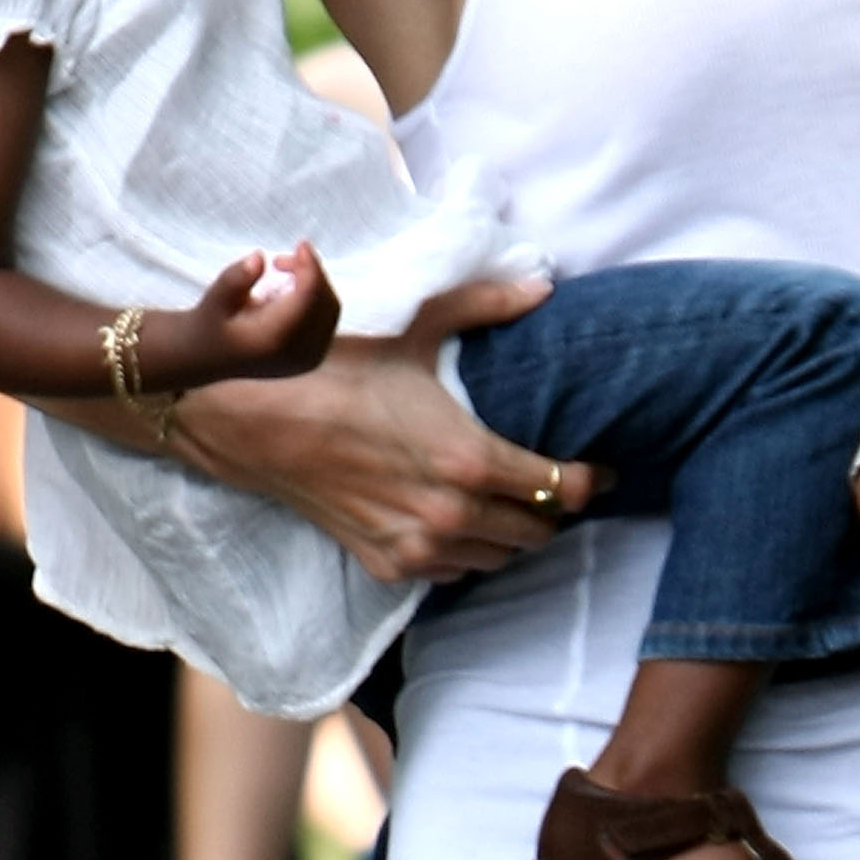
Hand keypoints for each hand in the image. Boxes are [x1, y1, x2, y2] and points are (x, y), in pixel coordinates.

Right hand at [153, 241, 341, 386]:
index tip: (301, 243)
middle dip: (311, 272)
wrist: (209, 359)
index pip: (308, 299)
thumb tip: (260, 257)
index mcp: (275, 342)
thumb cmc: (211, 324)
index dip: (311, 267)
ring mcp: (309, 359)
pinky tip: (287, 288)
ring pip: (330, 309)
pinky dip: (314, 296)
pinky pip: (327, 318)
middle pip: (325, 303)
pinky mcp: (313, 356)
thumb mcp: (214, 299)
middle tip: (280, 259)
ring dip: (313, 282)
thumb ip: (234, 279)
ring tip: (279, 269)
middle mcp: (298, 355)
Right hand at [171, 273, 598, 581]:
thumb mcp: (414, 329)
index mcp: (470, 461)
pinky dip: (468, 551)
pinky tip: (463, 519)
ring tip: (514, 500)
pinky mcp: (386, 563)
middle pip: (538, 532)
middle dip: (554, 508)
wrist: (255, 421)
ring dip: (513, 533)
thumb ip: (486, 308)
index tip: (603, 469)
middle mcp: (450, 516)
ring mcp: (417, 547)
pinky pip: (452, 572)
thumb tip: (543, 288)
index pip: (562, 488)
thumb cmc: (336, 371)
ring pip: (498, 559)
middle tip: (558, 480)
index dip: (592, 480)